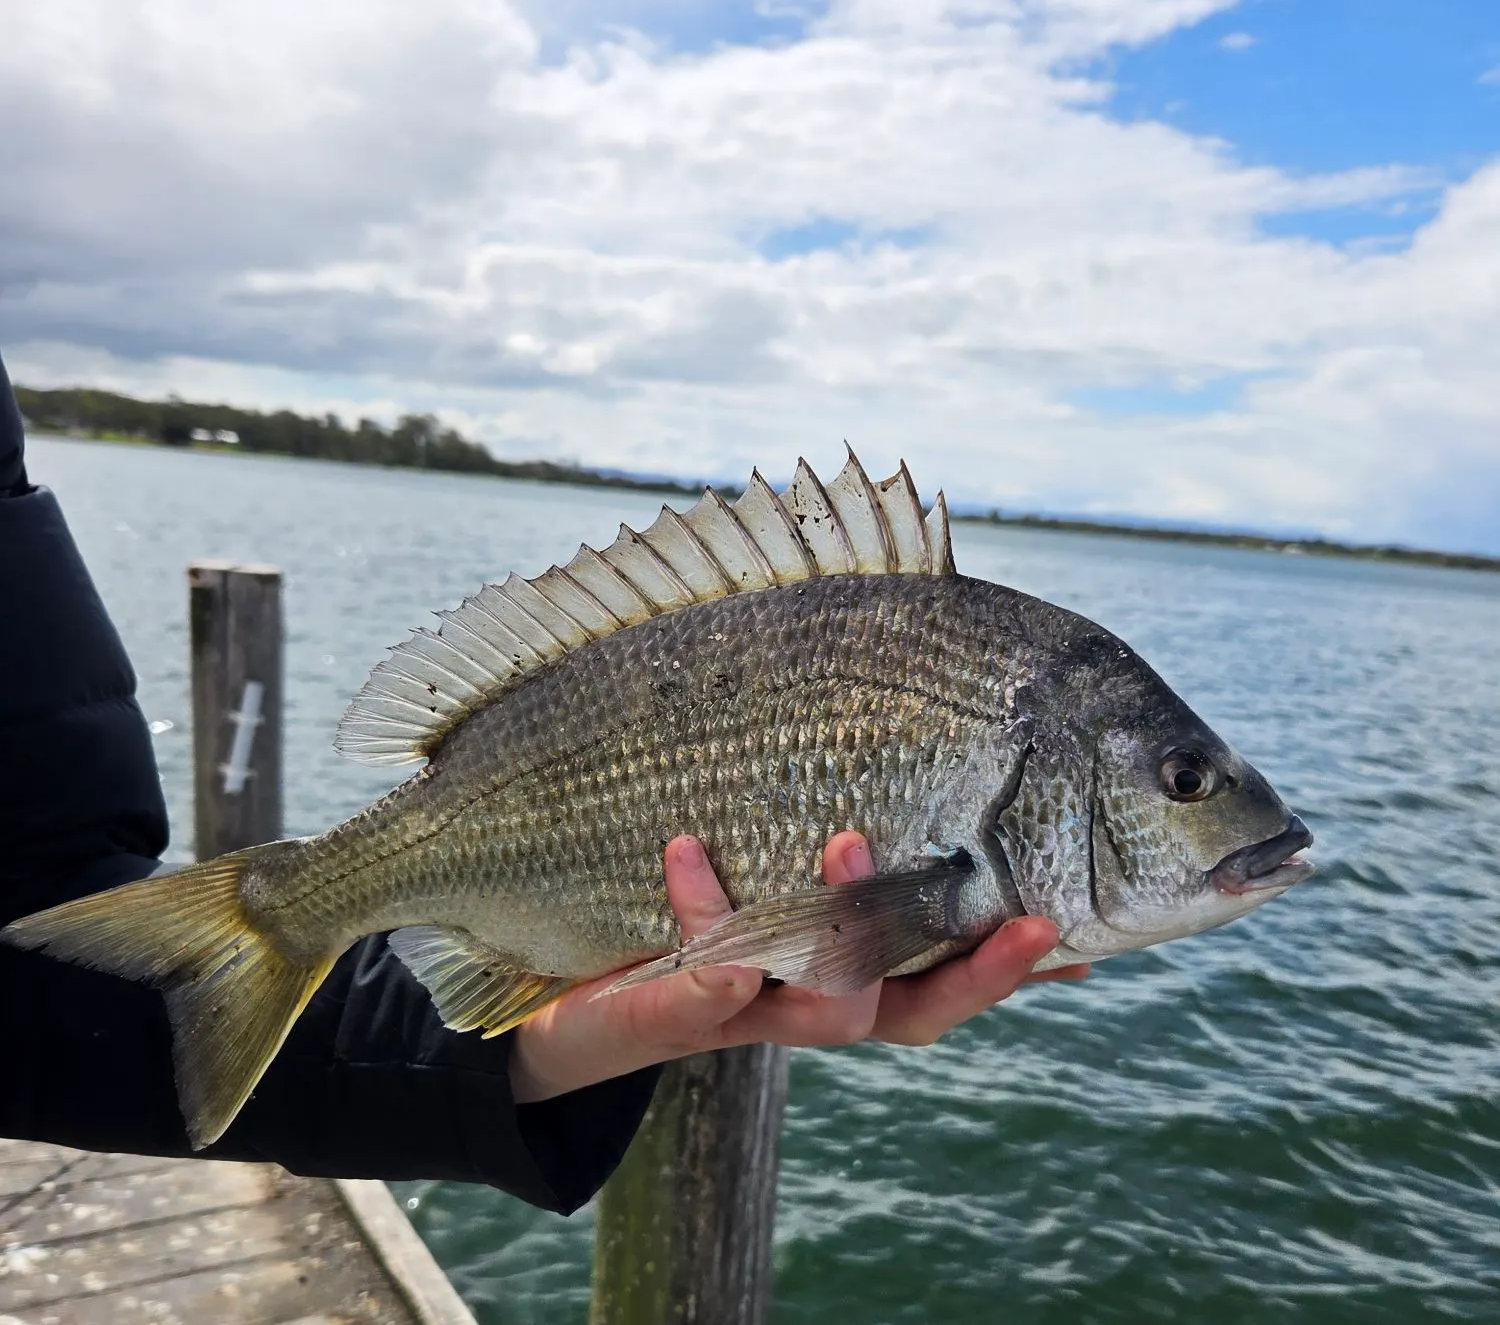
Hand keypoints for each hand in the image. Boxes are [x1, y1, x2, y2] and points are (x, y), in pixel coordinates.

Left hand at [509, 832, 1086, 1102]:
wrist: (565, 1016)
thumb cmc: (681, 931)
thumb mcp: (760, 885)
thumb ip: (828, 859)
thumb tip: (899, 779)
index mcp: (839, 982)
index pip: (945, 984)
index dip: (1013, 969)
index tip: (1080, 933)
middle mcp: (804, 1009)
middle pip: (908, 1010)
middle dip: (973, 968)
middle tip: (1035, 918)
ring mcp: (741, 1014)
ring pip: (817, 1002)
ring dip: (844, 924)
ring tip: (849, 841)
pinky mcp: (662, 1013)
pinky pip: (687, 978)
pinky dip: (699, 919)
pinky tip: (690, 854)